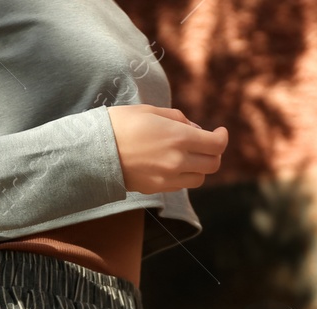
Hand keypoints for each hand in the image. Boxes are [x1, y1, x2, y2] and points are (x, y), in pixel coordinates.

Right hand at [106, 104, 227, 193]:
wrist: (94, 150)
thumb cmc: (121, 123)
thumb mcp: (152, 111)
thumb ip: (179, 120)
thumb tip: (196, 130)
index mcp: (178, 137)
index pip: (216, 145)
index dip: (222, 138)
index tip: (219, 132)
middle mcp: (177, 161)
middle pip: (212, 165)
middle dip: (214, 153)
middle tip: (206, 144)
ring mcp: (167, 178)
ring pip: (199, 179)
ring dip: (199, 167)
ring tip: (188, 155)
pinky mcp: (156, 188)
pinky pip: (181, 185)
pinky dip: (183, 175)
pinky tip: (172, 164)